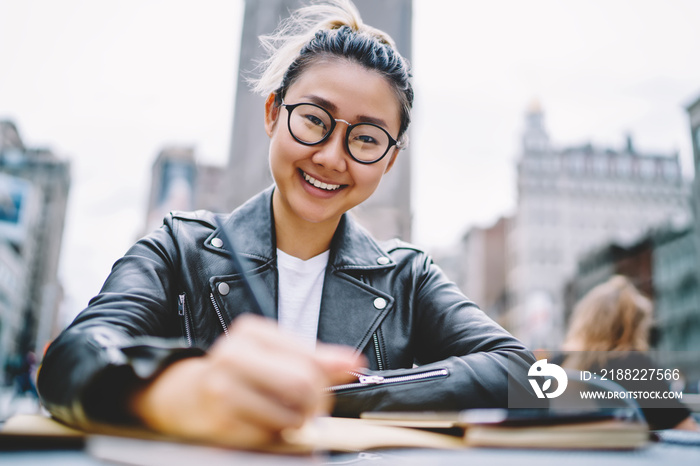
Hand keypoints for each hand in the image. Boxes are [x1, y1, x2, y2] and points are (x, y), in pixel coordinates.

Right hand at [129, 314, 363, 447]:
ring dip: (294, 424)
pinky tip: (260, 425)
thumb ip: (318, 359)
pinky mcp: (219, 422)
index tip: (320, 390)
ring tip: (279, 416)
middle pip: (302, 386)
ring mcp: (222, 389)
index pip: (310, 359)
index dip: (324, 382)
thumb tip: (355, 362)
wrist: (183, 396)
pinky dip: (274, 436)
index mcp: (251, 331)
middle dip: (313, 405)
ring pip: (289, 416)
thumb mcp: (275, 356)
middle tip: (306, 410)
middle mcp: (232, 354)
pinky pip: (269, 437)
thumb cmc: (239, 373)